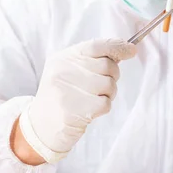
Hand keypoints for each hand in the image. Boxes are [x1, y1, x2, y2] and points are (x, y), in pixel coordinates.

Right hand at [18, 39, 136, 163]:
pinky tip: (90, 109)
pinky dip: (103, 107)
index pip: (96, 45)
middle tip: (101, 85)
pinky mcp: (73, 111)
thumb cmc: (64, 95)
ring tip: (93, 98)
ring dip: (109, 93)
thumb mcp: (71, 70)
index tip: (131, 50)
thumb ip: (95, 59)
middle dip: (112, 76)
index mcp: (63, 58)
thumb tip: (128, 49)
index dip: (117, 46)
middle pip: (107, 65)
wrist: (41, 126)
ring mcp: (66, 91)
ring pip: (109, 85)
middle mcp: (63, 71)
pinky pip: (105, 104)